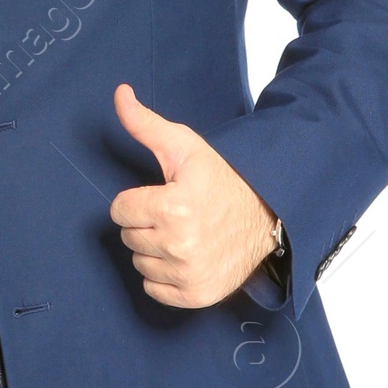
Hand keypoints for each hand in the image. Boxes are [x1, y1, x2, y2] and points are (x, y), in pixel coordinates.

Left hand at [109, 83, 279, 307]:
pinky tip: (185, 257)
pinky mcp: (197, 295)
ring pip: (140, 263)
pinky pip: (154, 289)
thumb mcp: (185, 147)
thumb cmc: (223, 180)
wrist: (267, 214)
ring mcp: (189, 274)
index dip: (137, 199)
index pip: (119, 210)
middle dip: (146, 223)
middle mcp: (179, 245)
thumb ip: (145, 124)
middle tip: (175, 214)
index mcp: (172, 208)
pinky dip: (164, 276)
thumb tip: (119, 93)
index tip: (161, 196)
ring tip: (183, 234)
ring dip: (155, 250)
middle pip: (128, 237)